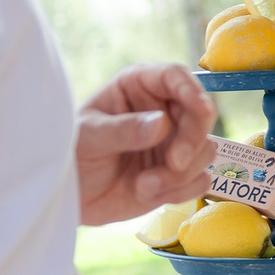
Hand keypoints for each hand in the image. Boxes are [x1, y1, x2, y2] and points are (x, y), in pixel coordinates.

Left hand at [75, 63, 213, 225]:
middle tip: (173, 163)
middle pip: (201, 114)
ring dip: (179, 173)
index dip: (193, 91)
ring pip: (204, 149)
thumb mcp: (88, 137)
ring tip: (144, 186)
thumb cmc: (71, 155)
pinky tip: (148, 193)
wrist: (69, 197)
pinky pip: (200, 180)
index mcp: (138, 87)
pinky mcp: (178, 173)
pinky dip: (179, 191)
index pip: (175, 77)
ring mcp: (173, 142)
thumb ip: (123, 130)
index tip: (201, 110)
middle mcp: (163, 110)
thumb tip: (162, 124)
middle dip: (191, 141)